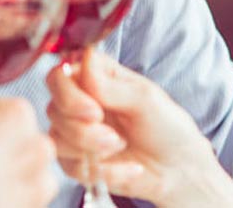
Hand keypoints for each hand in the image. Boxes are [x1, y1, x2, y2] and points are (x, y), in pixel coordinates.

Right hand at [45, 50, 232, 207]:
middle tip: (112, 135)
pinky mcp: (77, 162)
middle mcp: (79, 102)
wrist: (179, 169)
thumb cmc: (166, 126)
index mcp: (94, 77)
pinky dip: (104, 171)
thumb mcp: (145, 99)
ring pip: (57, 139)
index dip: (68, 93)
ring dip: (91, 148)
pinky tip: (130, 168)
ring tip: (122, 146)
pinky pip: (72, 167)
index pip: (59, 74)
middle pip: (53, 107)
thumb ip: (109, 85)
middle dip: (81, 127)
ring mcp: (75, 133)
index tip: (95, 110)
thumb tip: (83, 63)